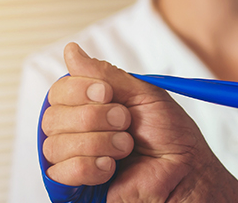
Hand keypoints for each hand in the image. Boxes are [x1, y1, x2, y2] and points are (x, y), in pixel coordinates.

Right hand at [41, 42, 237, 201]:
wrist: (186, 171)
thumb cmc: (171, 136)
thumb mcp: (142, 94)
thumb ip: (105, 74)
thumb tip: (71, 51)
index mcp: (91, 107)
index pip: (59, 92)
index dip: (79, 90)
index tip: (108, 93)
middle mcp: (78, 131)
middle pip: (52, 117)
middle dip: (93, 117)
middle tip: (125, 122)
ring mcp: (75, 159)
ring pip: (55, 144)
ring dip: (98, 143)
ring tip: (125, 147)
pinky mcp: (76, 186)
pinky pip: (60, 172)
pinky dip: (89, 167)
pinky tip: (110, 168)